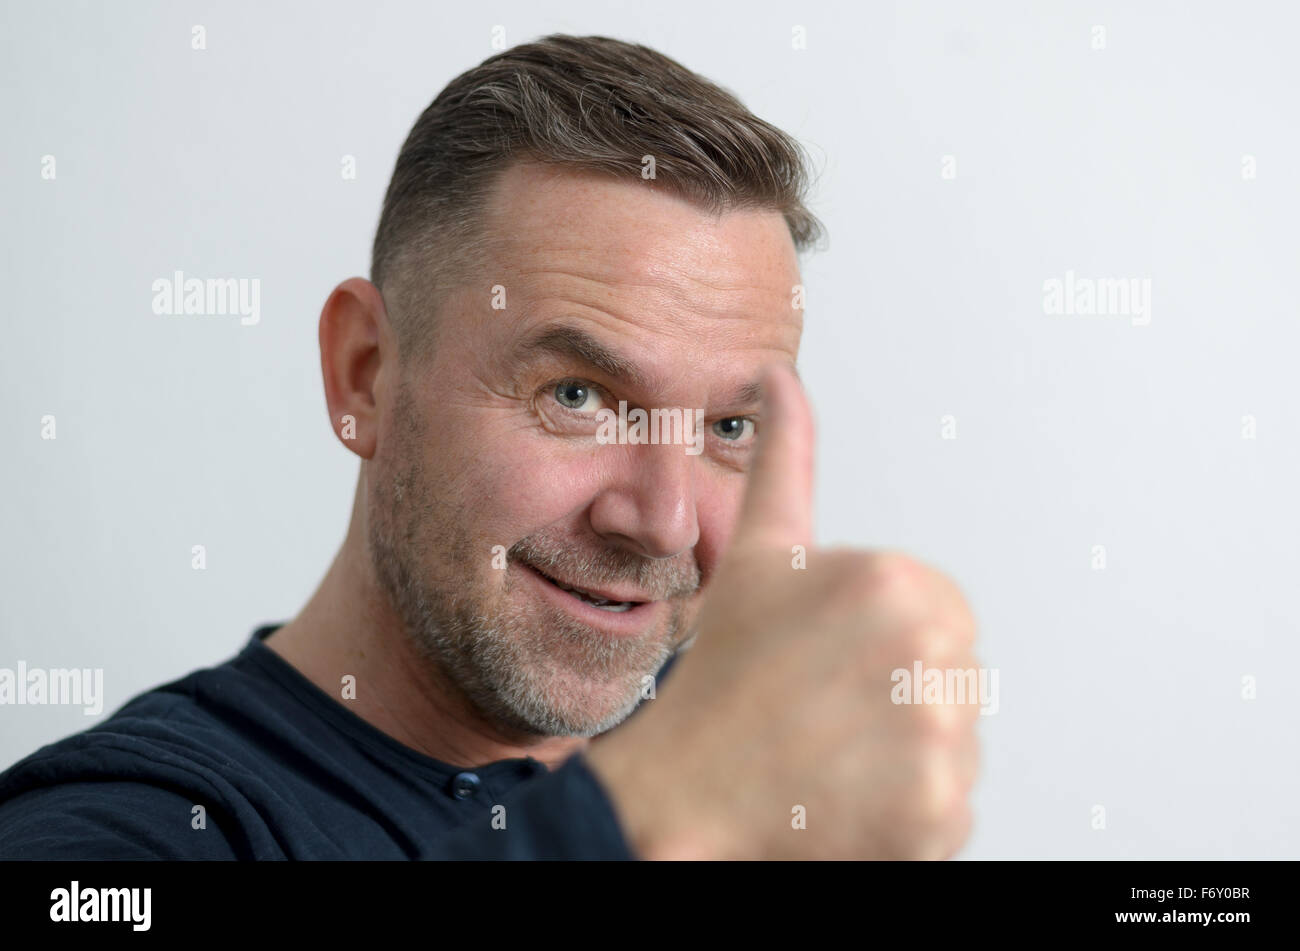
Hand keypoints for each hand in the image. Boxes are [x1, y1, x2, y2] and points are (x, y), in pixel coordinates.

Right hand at [585, 363, 981, 858]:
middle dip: (897, 703)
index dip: (881, 648)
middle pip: (952, 683)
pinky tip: (841, 801)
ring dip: (901, 762)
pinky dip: (904, 819)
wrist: (678, 795)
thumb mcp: (758, 555)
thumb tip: (777, 378)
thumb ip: (785, 458)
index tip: (826, 667)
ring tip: (828, 758)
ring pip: (952, 747)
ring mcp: (934, 736)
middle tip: (823, 715)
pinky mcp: (936, 811)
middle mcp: (928, 649)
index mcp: (896, 579)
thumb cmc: (719, 680)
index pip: (940, 618)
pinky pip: (949, 812)